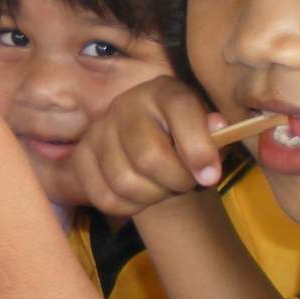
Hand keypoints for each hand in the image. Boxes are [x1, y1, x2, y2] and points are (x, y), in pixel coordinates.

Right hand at [72, 75, 225, 215]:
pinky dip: (129, 207)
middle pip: (148, 157)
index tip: (210, 177)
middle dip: (176, 181)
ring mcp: (98, 130)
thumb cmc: (186, 139)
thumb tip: (217, 127)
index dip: (198, 148)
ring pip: (124, 182)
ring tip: (163, 188)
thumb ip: (217, 133)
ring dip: (152, 196)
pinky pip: (104, 197)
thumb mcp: (210, 133)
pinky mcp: (81, 156)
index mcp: (163, 91)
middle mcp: (125, 104)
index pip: (179, 109)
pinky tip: (141, 196)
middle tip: (185, 183)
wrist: (152, 144)